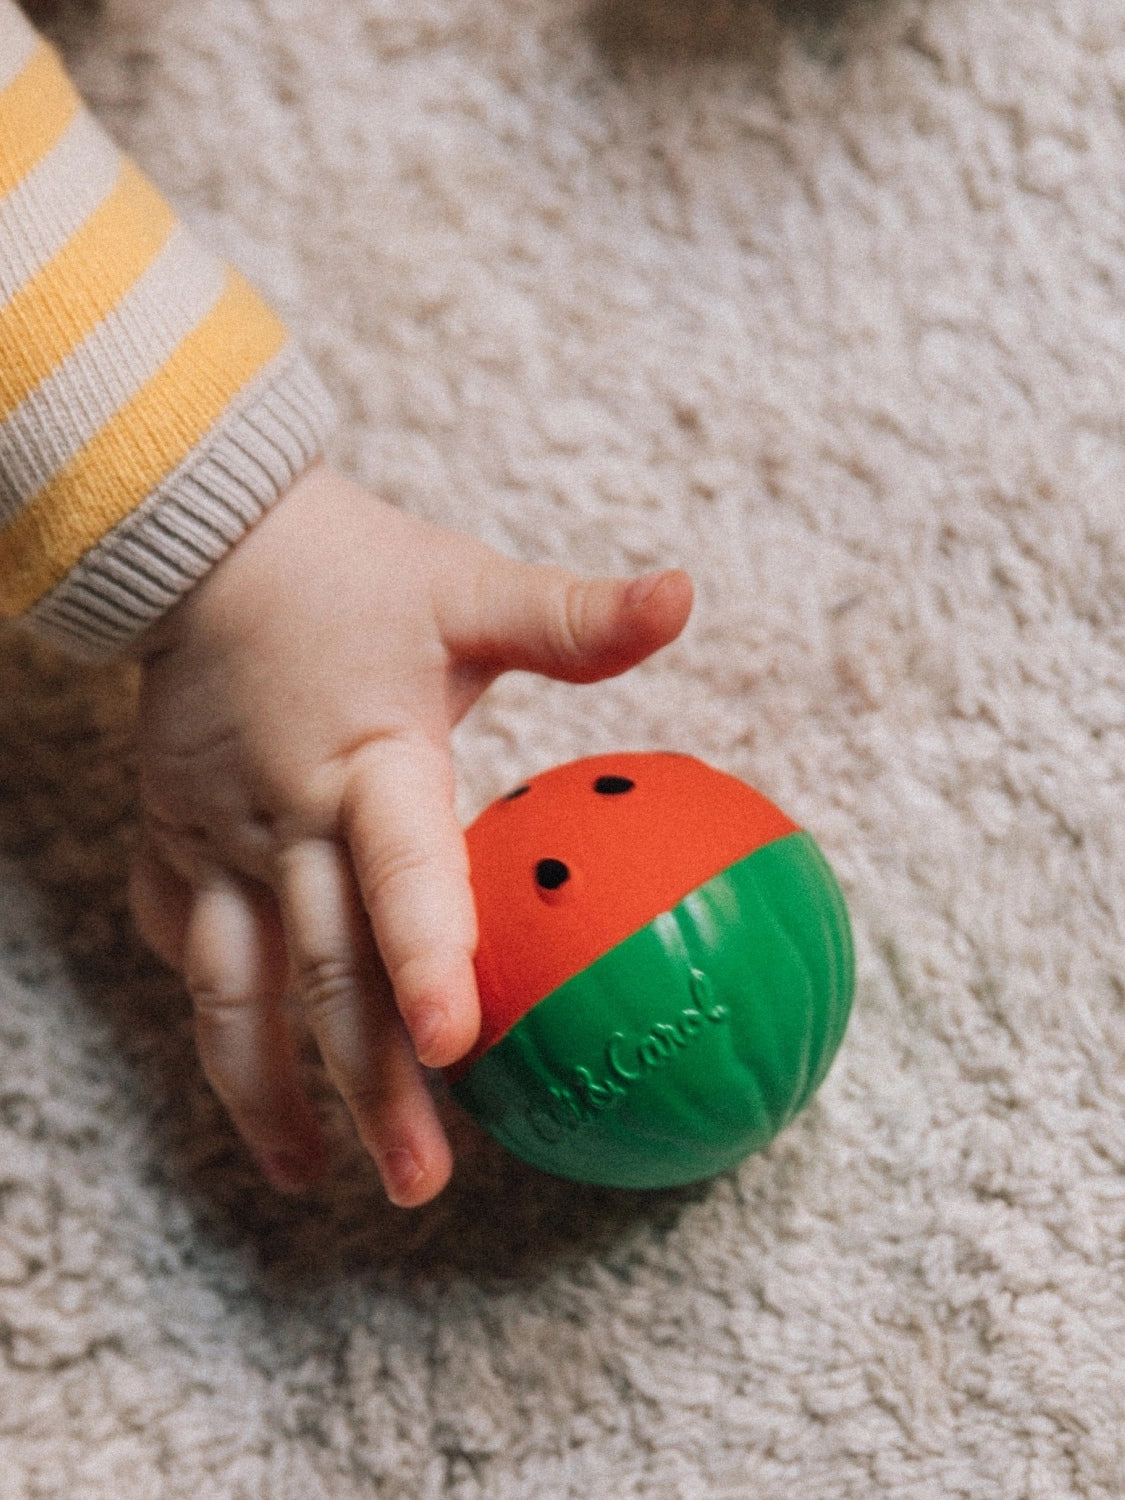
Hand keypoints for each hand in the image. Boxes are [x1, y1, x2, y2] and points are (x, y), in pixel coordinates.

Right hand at [127, 462, 692, 1204]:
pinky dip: (217, 1012)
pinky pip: (187, 943)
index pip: (399, 872)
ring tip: (308, 1178)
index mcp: (368, 762)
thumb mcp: (469, 588)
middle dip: (368, 1085)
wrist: (207, 544)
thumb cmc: (358, 570)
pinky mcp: (172, 844)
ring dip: (267, 1090)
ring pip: (231, 991)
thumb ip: (573, 617)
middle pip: (324, 974)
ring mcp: (215, 840)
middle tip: (420, 1181)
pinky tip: (248, 1074)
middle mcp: (284, 817)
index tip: (456, 1048)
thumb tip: (686, 597)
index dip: (423, 958)